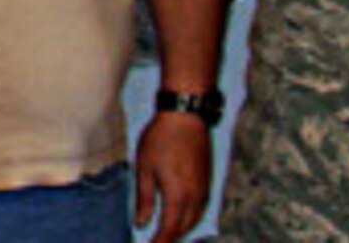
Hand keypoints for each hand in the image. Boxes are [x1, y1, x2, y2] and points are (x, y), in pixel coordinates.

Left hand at [134, 111, 211, 242]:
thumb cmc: (160, 139)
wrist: (186, 117)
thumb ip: (143, 199)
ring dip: (180, 231)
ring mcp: (204, 190)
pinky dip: (189, 220)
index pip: (169, 230)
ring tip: (164, 235)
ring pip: (194, 221)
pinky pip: (200, 210)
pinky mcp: (207, 182)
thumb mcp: (144, 168)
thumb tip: (140, 224)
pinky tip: (180, 219)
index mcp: (178, 196)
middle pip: (183, 229)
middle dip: (169, 239)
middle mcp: (195, 197)